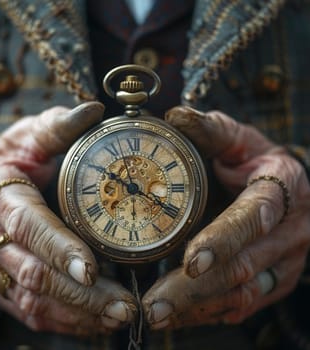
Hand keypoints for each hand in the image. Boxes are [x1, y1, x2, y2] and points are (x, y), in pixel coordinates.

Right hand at [0, 102, 135, 335]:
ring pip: (32, 300)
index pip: (28, 226)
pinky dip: (64, 321)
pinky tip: (95, 323)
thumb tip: (95, 109)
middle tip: (122, 304)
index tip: (92, 268)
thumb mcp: (32, 135)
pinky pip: (28, 311)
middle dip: (80, 294)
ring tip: (118, 317)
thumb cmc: (14, 156)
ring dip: (77, 314)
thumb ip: (61, 125)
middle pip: (33, 274)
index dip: (59, 248)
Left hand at [142, 106, 309, 329]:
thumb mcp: (237, 138)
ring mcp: (284, 260)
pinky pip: (244, 304)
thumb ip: (209, 129)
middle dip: (196, 289)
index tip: (191, 260)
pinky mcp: (276, 279)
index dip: (224, 238)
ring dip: (197, 308)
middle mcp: (289, 231)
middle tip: (154, 306)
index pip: (254, 217)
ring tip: (156, 317)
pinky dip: (209, 313)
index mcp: (280, 188)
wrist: (287, 185)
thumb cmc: (255, 158)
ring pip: (242, 293)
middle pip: (243, 266)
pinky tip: (179, 317)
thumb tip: (174, 116)